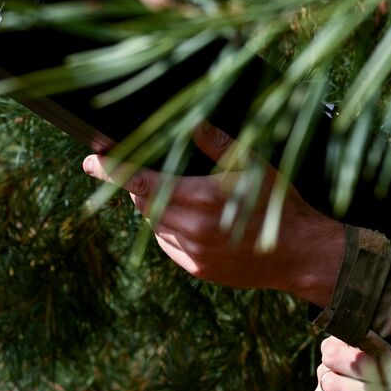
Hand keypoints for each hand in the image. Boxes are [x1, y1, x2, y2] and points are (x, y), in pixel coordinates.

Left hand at [82, 122, 345, 304]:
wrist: (300, 255)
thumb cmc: (280, 203)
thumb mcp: (255, 164)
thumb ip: (219, 143)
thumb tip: (191, 122)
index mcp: (200, 197)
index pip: (140, 181)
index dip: (111, 169)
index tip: (90, 160)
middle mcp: (190, 228)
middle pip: (142, 201)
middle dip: (138, 184)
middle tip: (150, 170)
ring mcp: (191, 252)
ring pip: (154, 224)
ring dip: (156, 206)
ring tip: (185, 194)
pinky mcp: (197, 269)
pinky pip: (168, 244)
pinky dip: (170, 228)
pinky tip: (194, 219)